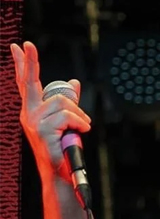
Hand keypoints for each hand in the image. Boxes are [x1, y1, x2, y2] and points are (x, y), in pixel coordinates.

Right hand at [10, 41, 91, 178]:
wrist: (61, 173)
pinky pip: (68, 115)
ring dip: (79, 114)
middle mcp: (28, 113)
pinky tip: (81, 132)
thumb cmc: (63, 149)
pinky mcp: (42, 129)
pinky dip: (80, 122)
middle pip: (30, 82)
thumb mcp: (67, 122)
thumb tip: (74, 82)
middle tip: (27, 45)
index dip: (22, 64)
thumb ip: (70, 102)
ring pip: (62, 102)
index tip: (18, 47)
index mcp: (32, 110)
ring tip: (81, 128)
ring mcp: (32, 121)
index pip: (25, 83)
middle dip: (29, 62)